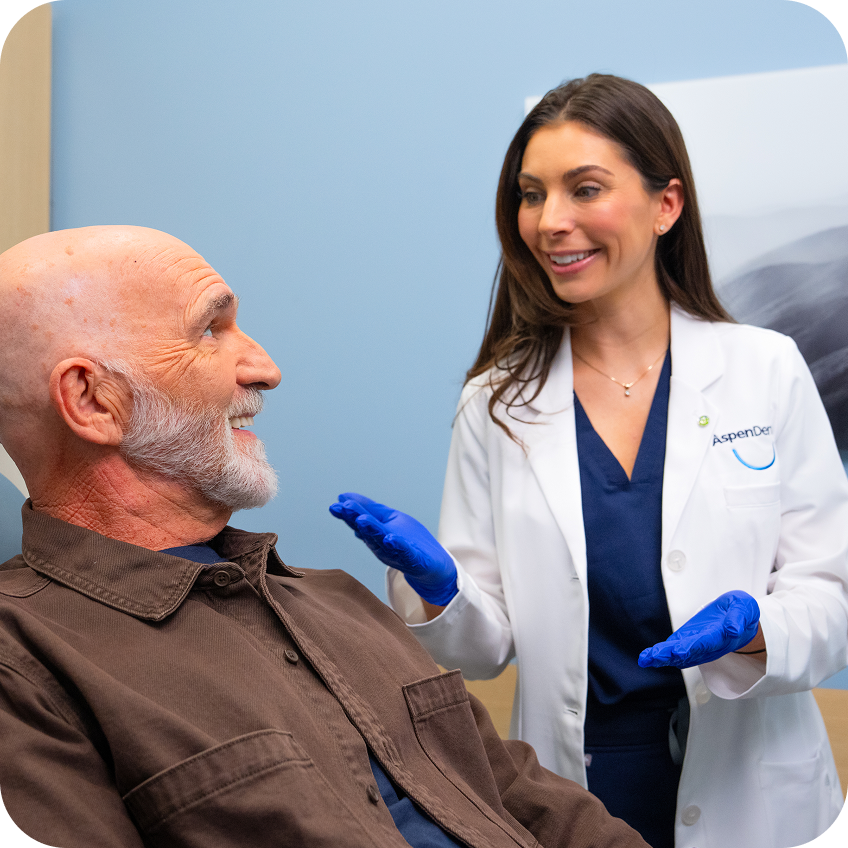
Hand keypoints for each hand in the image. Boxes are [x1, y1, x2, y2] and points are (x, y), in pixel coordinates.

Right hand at [329, 492, 457, 605]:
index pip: (359, 522)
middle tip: (344, 508)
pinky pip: (404, 552)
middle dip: (355, 519)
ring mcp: (397, 552)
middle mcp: (382, 544)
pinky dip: (397, 545)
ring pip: (381, 541)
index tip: (334, 506)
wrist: (431, 565)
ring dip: (372, 531)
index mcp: (375, 534)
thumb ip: (368, 509)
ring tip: (363, 520)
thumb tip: (344, 497)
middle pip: (367, 531)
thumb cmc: (408, 541)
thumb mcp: (387, 520)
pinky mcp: (413, 558)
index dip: (347, 514)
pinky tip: (391, 538)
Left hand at [638, 591, 759, 668]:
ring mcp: (696, 645)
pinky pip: (673, 651)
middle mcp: (707, 645)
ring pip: (678, 654)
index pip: (706, 642)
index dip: (692, 646)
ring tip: (647, 658)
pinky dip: (660, 655)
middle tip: (657, 655)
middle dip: (671, 654)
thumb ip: (739, 617)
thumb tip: (733, 629)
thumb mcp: (744, 608)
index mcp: (721, 636)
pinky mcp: (687, 642)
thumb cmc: (740, 613)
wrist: (738, 620)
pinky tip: (646, 658)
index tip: (679, 651)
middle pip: (689, 651)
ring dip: (662, 657)